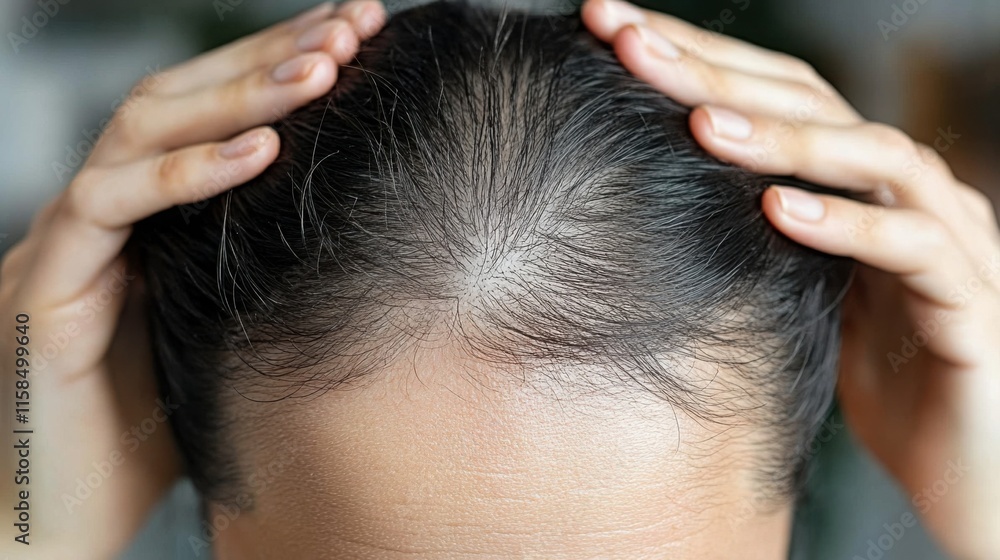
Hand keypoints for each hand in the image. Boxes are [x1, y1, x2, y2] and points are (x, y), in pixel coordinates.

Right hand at [0, 2, 385, 557]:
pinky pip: (106, 207)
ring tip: (323, 68)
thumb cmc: (147, 433)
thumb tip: (351, 236)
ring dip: (237, 95)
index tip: (359, 38)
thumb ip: (257, 274)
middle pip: (178, 99)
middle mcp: (99, 215)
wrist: (55, 522)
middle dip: (268, 55)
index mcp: (144, 221)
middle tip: (353, 24)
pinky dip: (184, 174)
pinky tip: (260, 151)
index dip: (280, 69)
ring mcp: (64, 246)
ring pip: (139, 132)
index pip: (211, 118)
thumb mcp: (224, 332)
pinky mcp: (42, 292)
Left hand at [582, 1, 999, 557]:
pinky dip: (847, 226)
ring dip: (783, 136)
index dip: (697, 58)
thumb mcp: (809, 296)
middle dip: (715, 71)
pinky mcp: (972, 305)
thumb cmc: (885, 380)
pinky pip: (914, 249)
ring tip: (700, 123)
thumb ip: (765, 242)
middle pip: (813, 104)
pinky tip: (779, 212)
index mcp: (862, 184)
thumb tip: (666, 205)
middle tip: (628, 42)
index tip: (610, 32)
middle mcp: (908, 193)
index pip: (775, 96)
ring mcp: (949, 239)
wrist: (977, 470)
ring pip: (875, 158)